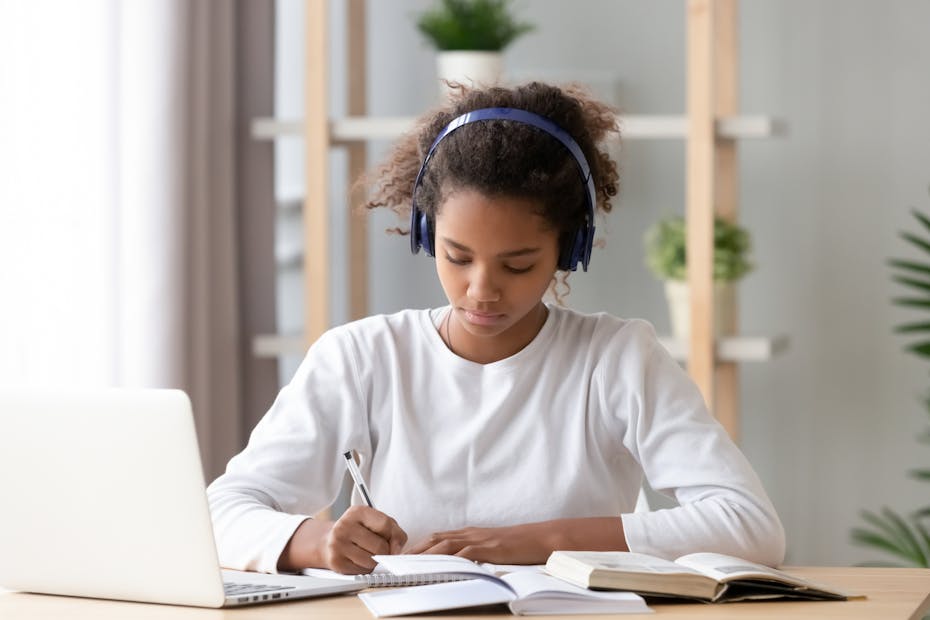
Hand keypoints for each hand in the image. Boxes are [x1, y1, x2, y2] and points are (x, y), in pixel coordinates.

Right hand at [278, 505, 407, 573]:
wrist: (327, 542)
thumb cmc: (356, 531)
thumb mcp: (373, 522)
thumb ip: (392, 530)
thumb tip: (397, 550)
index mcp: (357, 512)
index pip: (385, 525)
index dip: (394, 537)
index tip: (394, 543)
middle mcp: (345, 526)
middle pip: (380, 547)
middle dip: (384, 552)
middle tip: (377, 548)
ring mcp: (338, 545)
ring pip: (372, 562)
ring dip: (374, 561)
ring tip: (366, 553)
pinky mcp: (336, 562)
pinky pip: (362, 571)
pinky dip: (364, 568)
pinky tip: (357, 559)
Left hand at [408, 524, 549, 564]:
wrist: (538, 538)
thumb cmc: (517, 545)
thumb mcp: (490, 547)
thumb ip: (473, 552)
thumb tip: (457, 564)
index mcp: (469, 533)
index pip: (437, 537)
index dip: (418, 546)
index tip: (403, 556)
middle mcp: (470, 534)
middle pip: (435, 539)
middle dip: (415, 550)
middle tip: (397, 562)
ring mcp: (479, 540)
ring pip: (445, 544)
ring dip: (426, 554)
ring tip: (410, 565)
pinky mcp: (489, 548)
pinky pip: (466, 553)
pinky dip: (451, 560)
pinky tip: (440, 567)